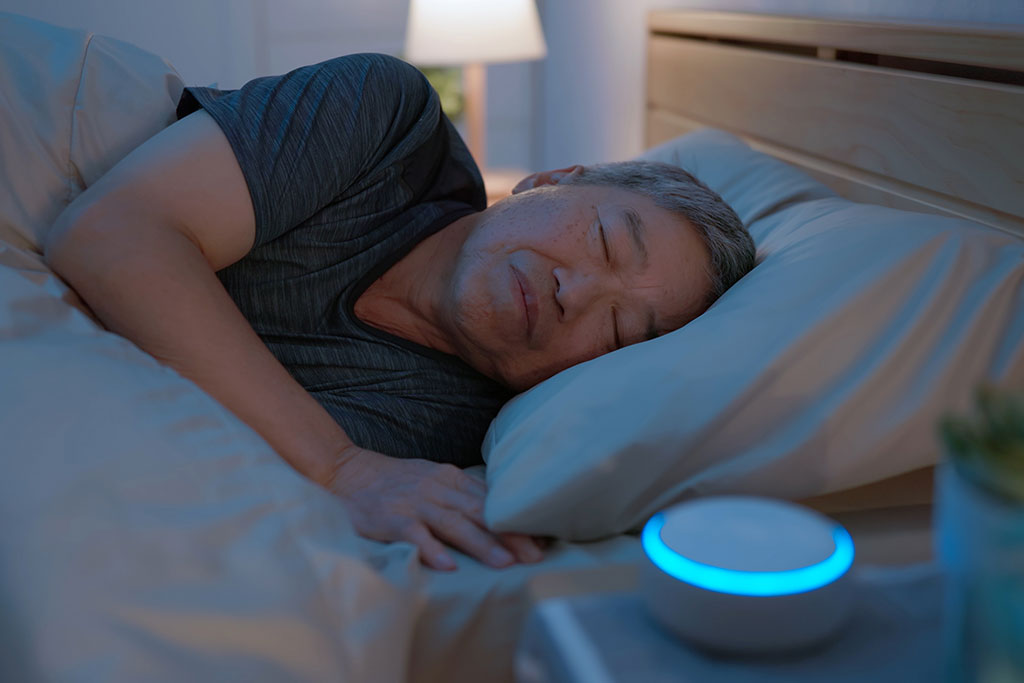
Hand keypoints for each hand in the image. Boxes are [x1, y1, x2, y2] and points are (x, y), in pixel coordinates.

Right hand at [326, 446, 542, 570]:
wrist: (347, 472)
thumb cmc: (397, 482)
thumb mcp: (434, 480)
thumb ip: (463, 495)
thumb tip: (500, 515)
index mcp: (451, 478)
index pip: (492, 500)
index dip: (517, 519)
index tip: (542, 538)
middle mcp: (437, 488)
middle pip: (481, 511)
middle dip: (511, 534)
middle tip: (535, 555)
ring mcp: (414, 503)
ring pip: (454, 524)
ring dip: (481, 543)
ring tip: (505, 562)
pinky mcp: (392, 519)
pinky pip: (415, 536)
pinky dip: (433, 550)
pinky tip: (449, 566)